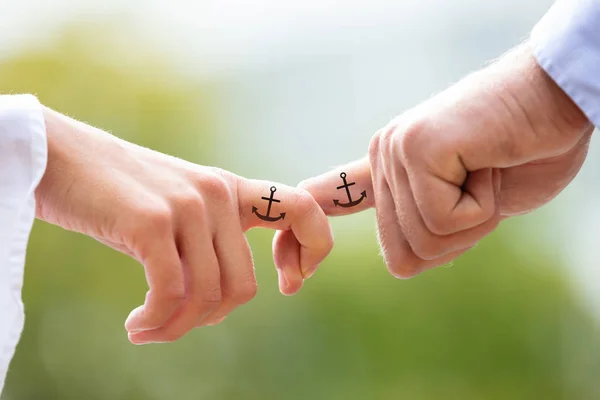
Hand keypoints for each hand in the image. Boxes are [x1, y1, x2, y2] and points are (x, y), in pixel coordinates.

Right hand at [35, 108, 332, 343]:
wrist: (60, 156)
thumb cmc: (119, 194)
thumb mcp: (179, 210)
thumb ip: (210, 240)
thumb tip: (223, 300)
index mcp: (231, 189)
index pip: (304, 209)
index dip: (314, 250)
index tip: (290, 284)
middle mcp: (217, 193)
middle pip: (243, 285)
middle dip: (212, 317)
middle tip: (175, 322)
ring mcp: (188, 205)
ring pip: (208, 295)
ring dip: (177, 326)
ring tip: (149, 329)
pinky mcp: (151, 221)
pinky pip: (171, 293)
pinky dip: (157, 321)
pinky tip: (137, 326)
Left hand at [298, 43, 591, 278]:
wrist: (558, 103)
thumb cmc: (521, 152)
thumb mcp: (469, 203)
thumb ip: (428, 227)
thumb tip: (398, 263)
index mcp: (389, 171)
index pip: (332, 200)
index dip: (308, 236)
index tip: (288, 268)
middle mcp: (383, 158)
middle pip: (402, 253)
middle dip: (456, 237)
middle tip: (482, 187)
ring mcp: (395, 151)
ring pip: (424, 240)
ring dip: (473, 220)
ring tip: (486, 170)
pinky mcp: (417, 148)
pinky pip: (442, 219)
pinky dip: (481, 207)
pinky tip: (487, 164)